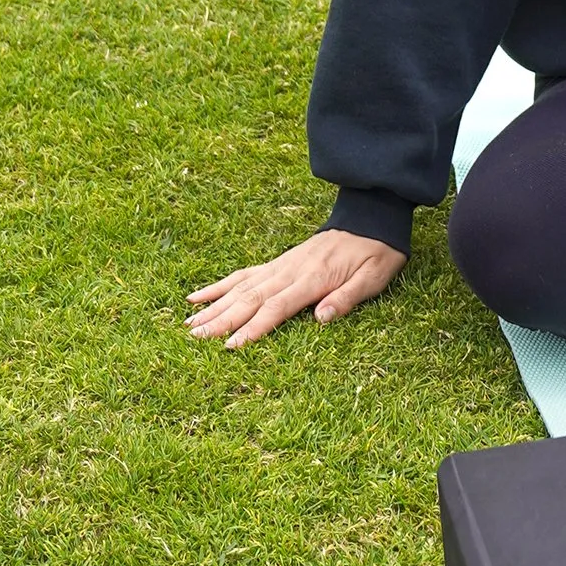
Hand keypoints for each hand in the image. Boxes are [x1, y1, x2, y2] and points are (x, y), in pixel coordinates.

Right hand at [186, 228, 404, 348]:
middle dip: (221, 321)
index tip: (230, 346)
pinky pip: (243, 274)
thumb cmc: (376, 254)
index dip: (253, 328)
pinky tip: (197, 295)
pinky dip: (219, 285)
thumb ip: (347, 298)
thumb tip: (320, 319)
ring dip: (214, 306)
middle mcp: (290, 271)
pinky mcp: (277, 263)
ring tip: (189, 323)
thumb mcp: (373, 278)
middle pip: (250, 299)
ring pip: (240, 288)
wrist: (370, 220)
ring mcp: (280, 265)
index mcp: (313, 279)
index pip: (277, 307)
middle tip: (195, 338)